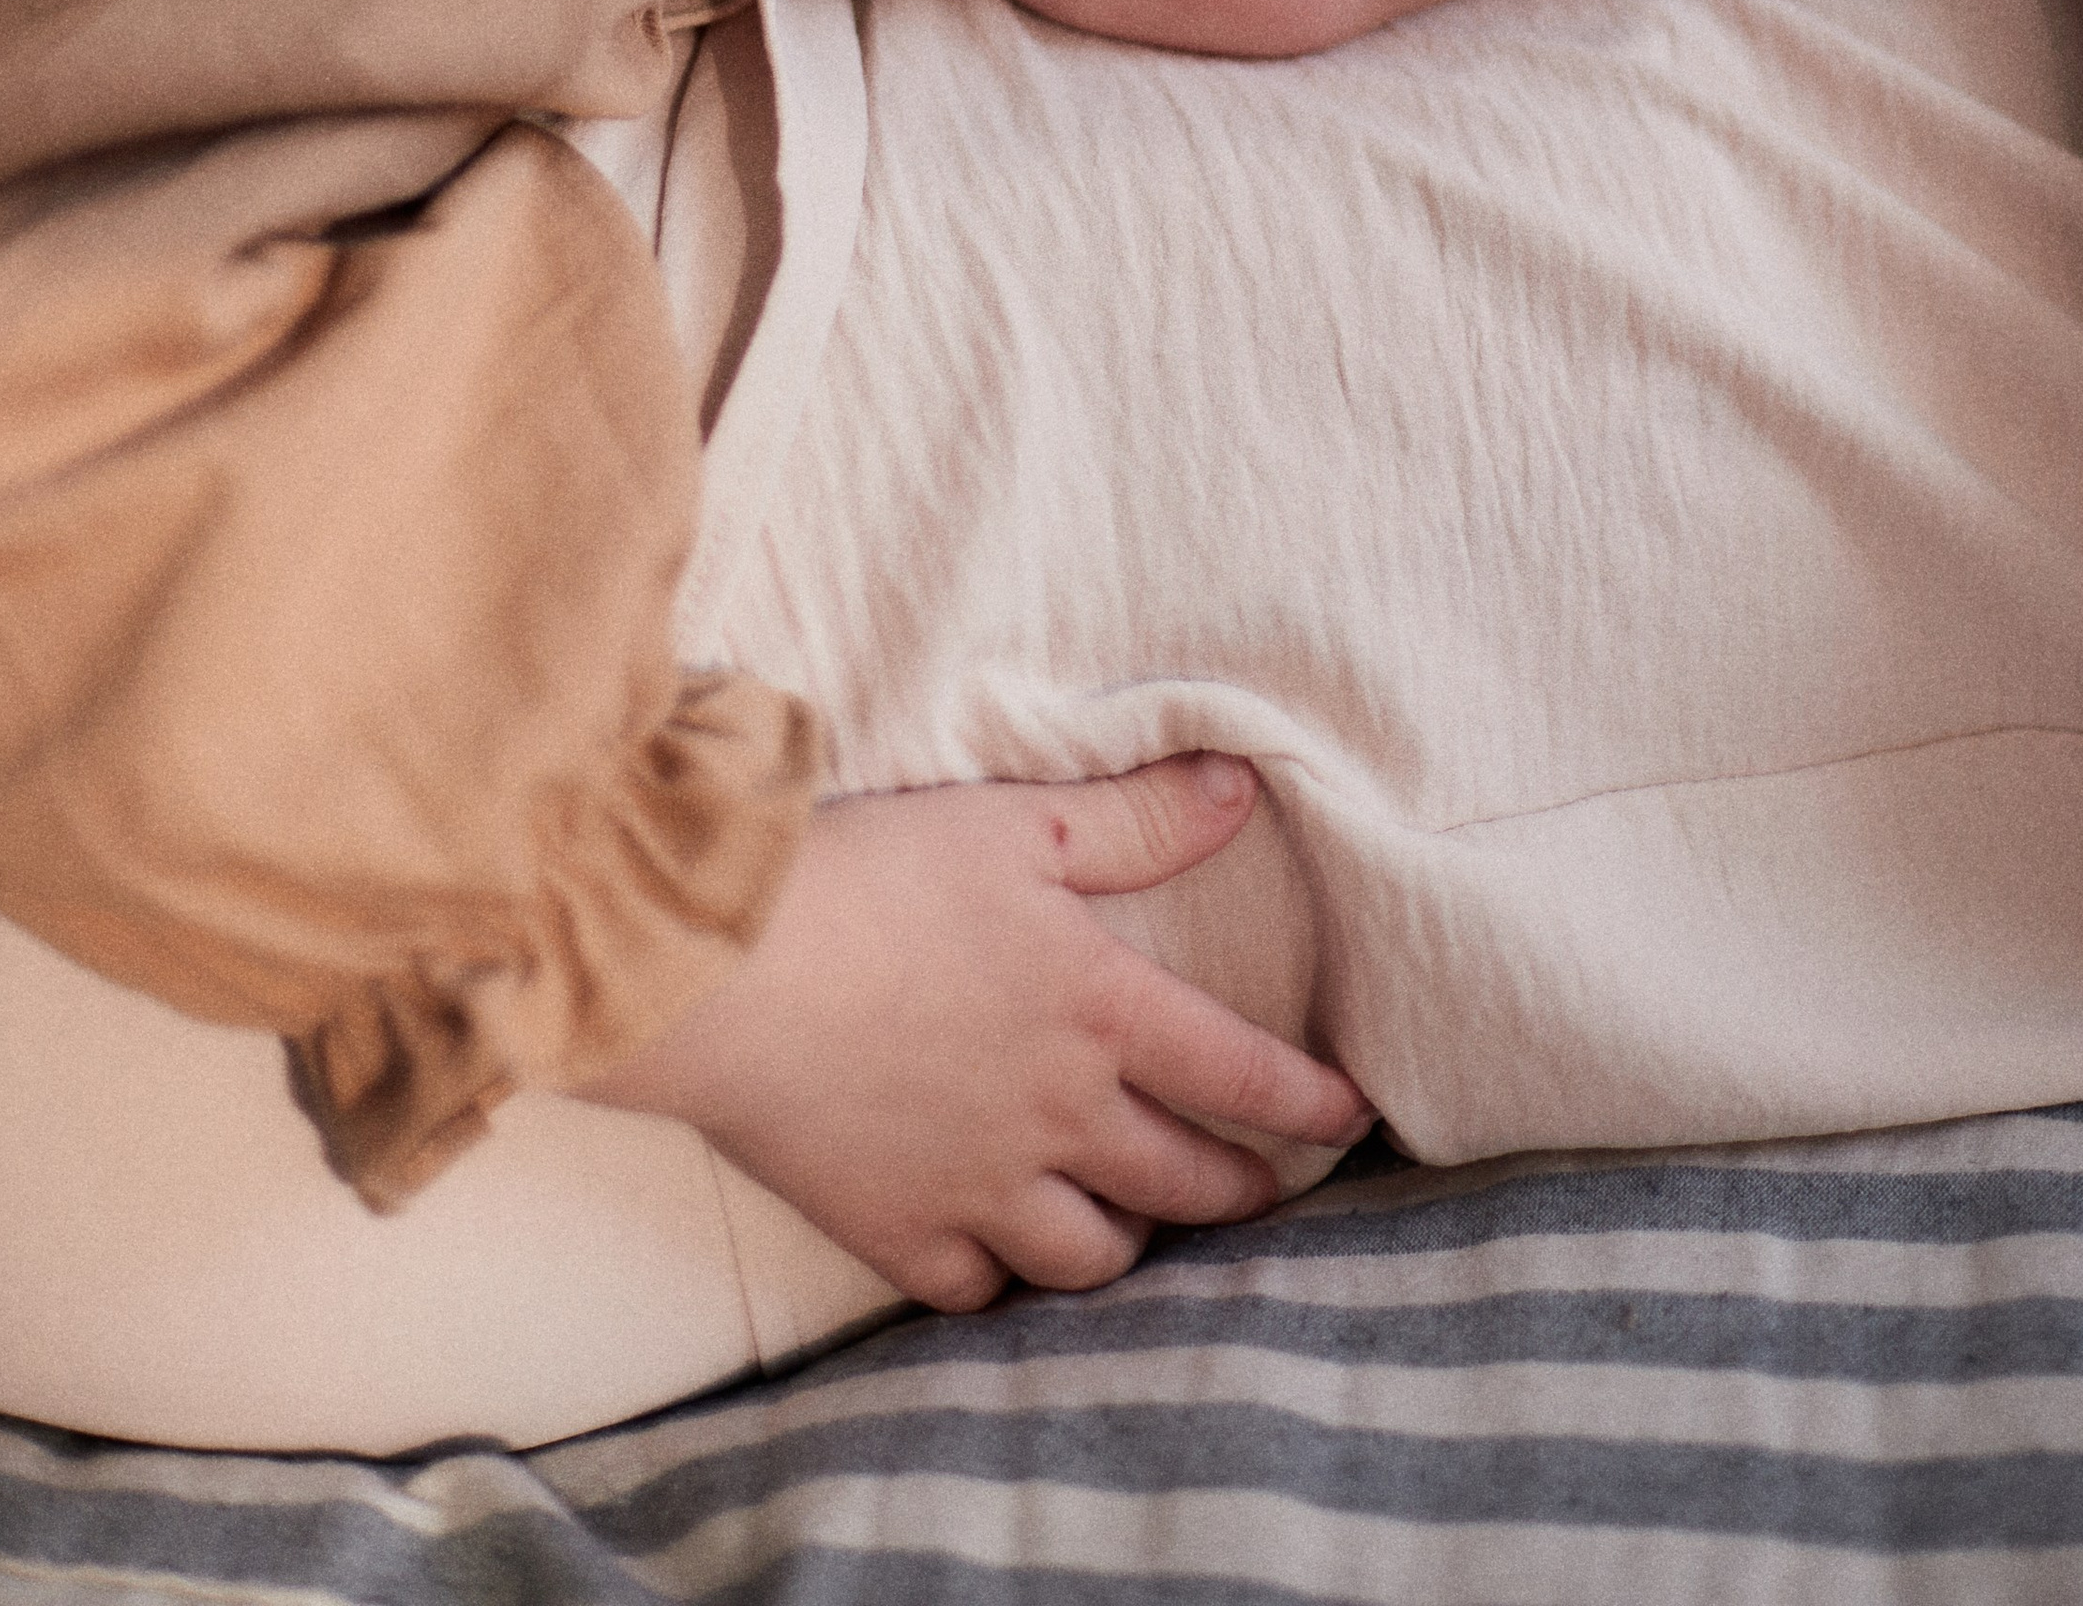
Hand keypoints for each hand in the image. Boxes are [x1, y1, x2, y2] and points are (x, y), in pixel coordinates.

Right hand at [579, 751, 1372, 1310]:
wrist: (729, 973)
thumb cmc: (877, 877)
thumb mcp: (1020, 821)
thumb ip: (1138, 820)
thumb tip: (1240, 791)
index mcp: (1100, 1011)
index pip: (1241, 1074)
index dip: (1309, 1103)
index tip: (1353, 1118)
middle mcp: (1059, 1115)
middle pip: (1181, 1184)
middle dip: (1238, 1192)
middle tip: (1263, 1191)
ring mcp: (980, 1187)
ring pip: (1092, 1258)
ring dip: (1128, 1245)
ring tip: (1135, 1225)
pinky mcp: (898, 1232)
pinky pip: (980, 1291)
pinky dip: (1006, 1282)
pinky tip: (1010, 1259)